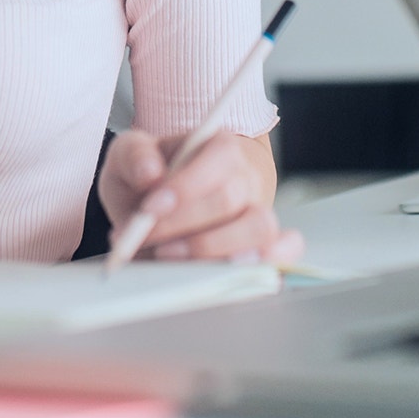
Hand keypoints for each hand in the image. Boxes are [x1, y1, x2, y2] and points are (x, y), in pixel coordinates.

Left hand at [98, 129, 303, 265]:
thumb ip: (135, 156)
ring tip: (170, 258)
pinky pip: (286, 249)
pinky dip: (272, 260)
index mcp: (219, 147)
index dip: (186, 186)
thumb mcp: (132, 155)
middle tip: (145, 237)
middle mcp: (246, 179)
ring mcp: (257, 213)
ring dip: (212, 250)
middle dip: (184, 224)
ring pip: (259, 229)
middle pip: (230, 200)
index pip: (218, 159)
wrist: (169, 201)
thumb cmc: (154, 177)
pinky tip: (235, 270)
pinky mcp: (262, 245)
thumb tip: (150, 174)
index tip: (150, 208)